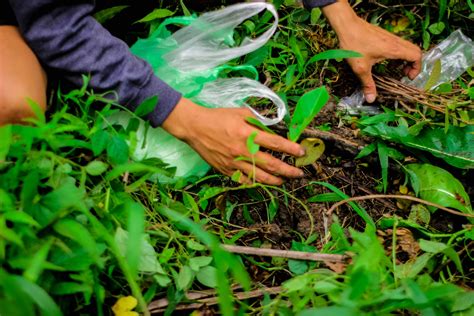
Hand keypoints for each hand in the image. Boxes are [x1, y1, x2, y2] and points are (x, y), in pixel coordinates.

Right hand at [162, 98, 305, 184]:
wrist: (195, 127)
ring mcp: (233, 162)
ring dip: (274, 180)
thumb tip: (273, 131)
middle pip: (271, 164)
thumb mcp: (241, 113)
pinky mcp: (225, 169)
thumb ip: (258, 123)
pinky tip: (261, 181)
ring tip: (283, 180)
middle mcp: (242, 150)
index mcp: (247, 134)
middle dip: (288, 170)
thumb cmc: (219, 117)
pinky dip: (254, 182)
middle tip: (299, 173)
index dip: (291, 149)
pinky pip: (243, 180)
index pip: (275, 144)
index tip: (301, 152)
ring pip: (259, 176)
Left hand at [322, 1, 421, 101]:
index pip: (416, 56)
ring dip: (406, 58)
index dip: (416, 68)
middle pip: (415, 51)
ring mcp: (390, 37)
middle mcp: (395, 42)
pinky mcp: (384, 35)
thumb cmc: (354, 45)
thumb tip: (371, 99)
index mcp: (393, 50)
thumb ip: (367, 84)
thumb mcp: (360, 68)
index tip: (407, 77)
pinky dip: (399, 53)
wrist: (347, 26)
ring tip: (397, 68)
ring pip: (407, 47)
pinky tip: (387, 60)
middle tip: (403, 74)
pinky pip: (398, 44)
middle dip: (413, 64)